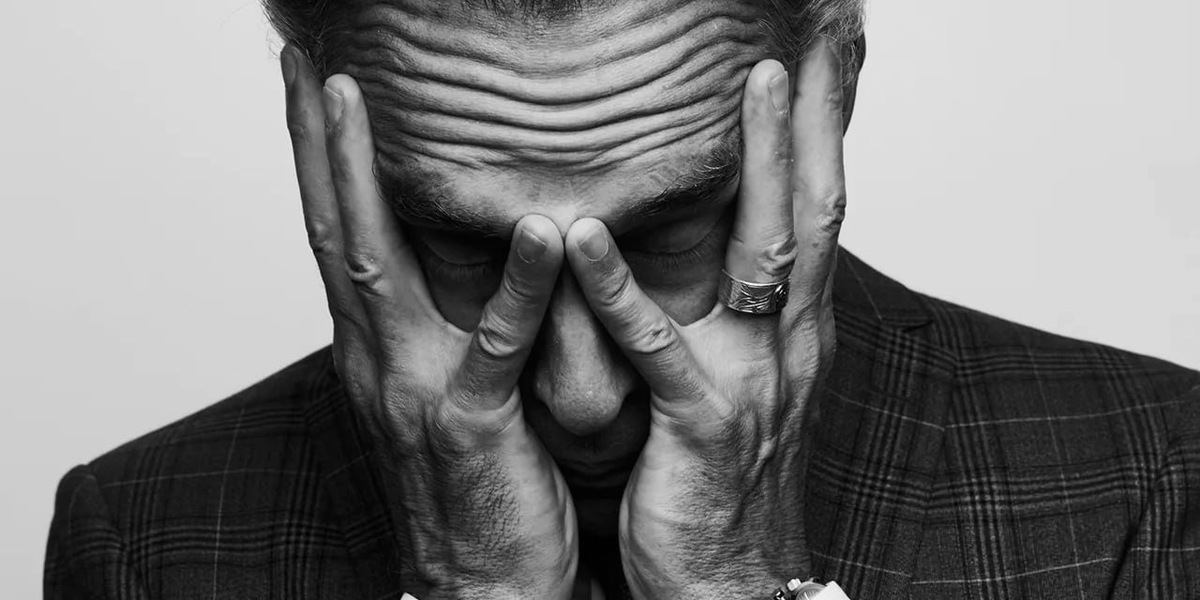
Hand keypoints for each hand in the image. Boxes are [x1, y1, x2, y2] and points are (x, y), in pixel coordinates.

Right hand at [281, 47, 576, 599]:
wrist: (486, 584)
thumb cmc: (479, 480)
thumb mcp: (448, 386)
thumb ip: (447, 318)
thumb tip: (468, 248)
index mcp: (375, 346)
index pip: (337, 231)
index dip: (318, 156)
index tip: (310, 84)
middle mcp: (375, 357)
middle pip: (330, 228)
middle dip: (311, 143)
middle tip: (300, 63)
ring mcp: (413, 390)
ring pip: (374, 267)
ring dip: (358, 178)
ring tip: (353, 100)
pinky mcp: (469, 427)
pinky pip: (493, 347)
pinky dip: (518, 286)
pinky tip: (542, 228)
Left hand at [564, 38, 845, 597]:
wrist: (724, 580)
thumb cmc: (719, 476)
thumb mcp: (739, 381)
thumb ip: (737, 313)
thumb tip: (731, 247)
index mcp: (794, 330)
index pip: (822, 208)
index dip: (829, 130)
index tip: (832, 57)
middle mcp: (790, 345)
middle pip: (819, 210)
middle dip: (822, 120)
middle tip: (822, 39)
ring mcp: (753, 382)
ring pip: (769, 257)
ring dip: (763, 167)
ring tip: (753, 87)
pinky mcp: (700, 425)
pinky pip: (659, 349)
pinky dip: (622, 289)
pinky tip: (588, 234)